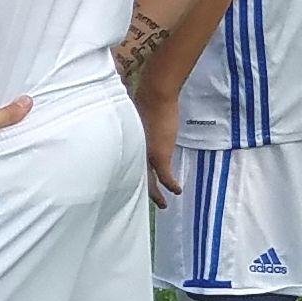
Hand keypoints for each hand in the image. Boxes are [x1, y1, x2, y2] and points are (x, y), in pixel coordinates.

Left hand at [133, 81, 181, 206]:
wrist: (154, 96)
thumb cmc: (143, 100)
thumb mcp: (133, 116)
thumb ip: (132, 125)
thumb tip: (132, 121)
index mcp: (125, 144)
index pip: (124, 165)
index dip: (126, 175)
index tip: (127, 184)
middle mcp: (132, 152)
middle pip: (133, 176)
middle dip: (140, 190)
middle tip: (143, 201)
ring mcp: (145, 155)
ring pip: (148, 181)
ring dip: (156, 194)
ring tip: (163, 204)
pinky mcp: (159, 155)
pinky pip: (165, 177)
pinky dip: (171, 185)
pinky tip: (177, 191)